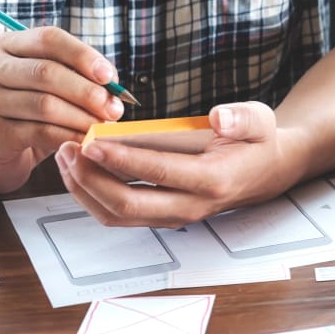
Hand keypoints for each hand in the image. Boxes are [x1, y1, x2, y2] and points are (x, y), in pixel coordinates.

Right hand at [0, 27, 123, 192]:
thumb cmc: (31, 112)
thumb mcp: (53, 87)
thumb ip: (79, 77)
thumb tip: (113, 85)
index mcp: (7, 46)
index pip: (48, 39)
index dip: (83, 55)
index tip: (110, 76)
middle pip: (47, 71)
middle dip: (88, 91)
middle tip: (115, 109)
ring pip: (45, 104)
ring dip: (83, 117)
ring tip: (103, 126)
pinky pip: (40, 131)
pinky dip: (69, 136)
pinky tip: (85, 141)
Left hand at [54, 101, 299, 226]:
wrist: (268, 170)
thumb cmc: (258, 142)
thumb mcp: (260, 120)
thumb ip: (241, 117)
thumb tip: (219, 116)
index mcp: (213, 180)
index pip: (158, 174)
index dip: (121, 159)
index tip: (91, 141)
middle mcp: (191, 206)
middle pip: (128, 205)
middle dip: (90, 179)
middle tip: (68, 149)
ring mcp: (175, 216)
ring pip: (118, 216)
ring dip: (85, 191)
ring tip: (66, 158)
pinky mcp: (163, 217)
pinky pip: (120, 215)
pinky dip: (93, 197)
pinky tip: (80, 171)